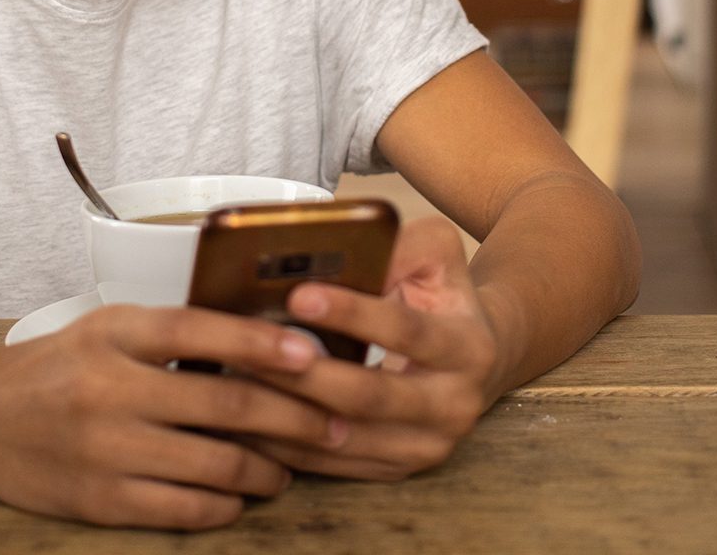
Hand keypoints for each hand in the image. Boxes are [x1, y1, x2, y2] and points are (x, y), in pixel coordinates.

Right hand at [0, 304, 347, 529]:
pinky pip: (185, 510)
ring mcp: (106, 450)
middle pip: (226, 404)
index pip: (201, 329)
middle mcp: (110, 389)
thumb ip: (174, 333)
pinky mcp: (101, 502)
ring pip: (216, 465)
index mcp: (115, 334)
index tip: (313, 354)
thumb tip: (268, 342)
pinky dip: (226, 505)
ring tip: (289, 467)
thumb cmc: (58, 368)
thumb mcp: (107, 329)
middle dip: (295, 418)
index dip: (263, 342)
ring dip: (268, 470)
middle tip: (335, 424)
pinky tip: (240, 497)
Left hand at [239, 215, 501, 480]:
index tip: (299, 294)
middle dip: (305, 374)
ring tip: (237, 381)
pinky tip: (248, 419)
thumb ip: (400, 248)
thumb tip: (340, 251)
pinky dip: (287, 443)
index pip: (406, 330)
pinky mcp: (396, 469)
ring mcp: (425, 446)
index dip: (352, 313)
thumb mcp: (437, 257)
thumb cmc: (443, 299)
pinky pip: (332, 464)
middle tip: (250, 348)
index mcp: (468, 348)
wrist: (479, 361)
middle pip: (370, 396)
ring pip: (344, 437)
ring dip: (287, 412)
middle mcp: (454, 406)